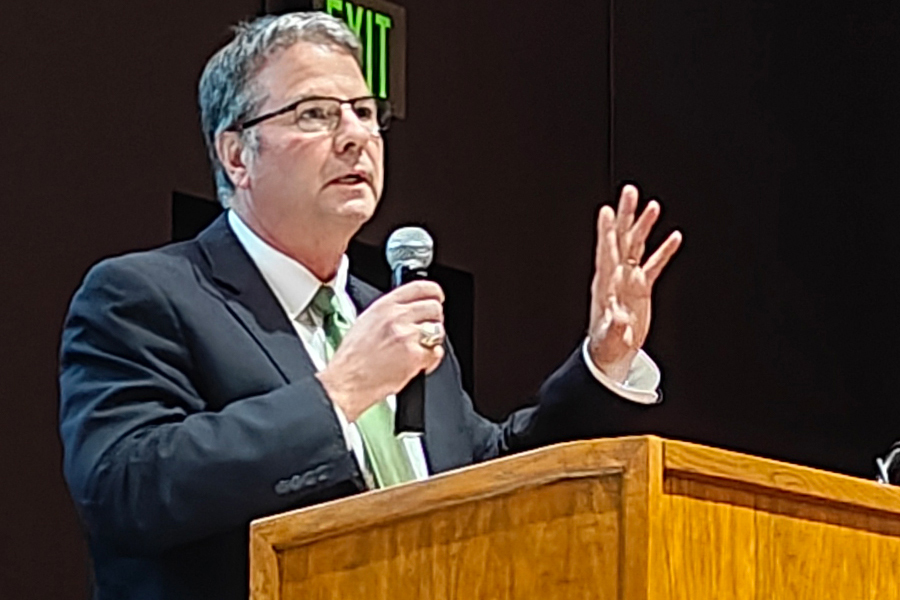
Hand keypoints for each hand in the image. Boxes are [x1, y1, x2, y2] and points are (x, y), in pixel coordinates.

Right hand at [315, 281, 444, 421]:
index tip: (437, 298)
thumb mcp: (365, 322)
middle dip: (435, 320)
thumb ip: (389, 312)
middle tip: (426, 331)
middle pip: (434, 308)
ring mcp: (407, 336)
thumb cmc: (351, 358)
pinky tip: (418, 363)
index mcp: (384, 306)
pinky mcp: (414, 356)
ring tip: (419, 349)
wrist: (345, 382)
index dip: (435, 293)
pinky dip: (431, 360)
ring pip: (438, 330)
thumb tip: (409, 310)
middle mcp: (397, 317)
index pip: (421, 287)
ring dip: (433, 340)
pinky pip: (436, 353)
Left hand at [588, 184, 681, 381]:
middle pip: (621, 239)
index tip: (606, 211)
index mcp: (606, 285)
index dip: (607, 232)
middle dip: (625, 215)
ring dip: (644, 226)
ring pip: (636, 246)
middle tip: (629, 192)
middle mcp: (616, 276)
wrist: (612, 353)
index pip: (606, 252)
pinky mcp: (640, 287)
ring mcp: (628, 279)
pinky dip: (663, 251)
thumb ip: (615, 327)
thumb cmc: (607, 346)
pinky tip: (674, 236)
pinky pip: (653, 264)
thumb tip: (620, 318)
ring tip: (653, 206)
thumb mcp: (610, 339)